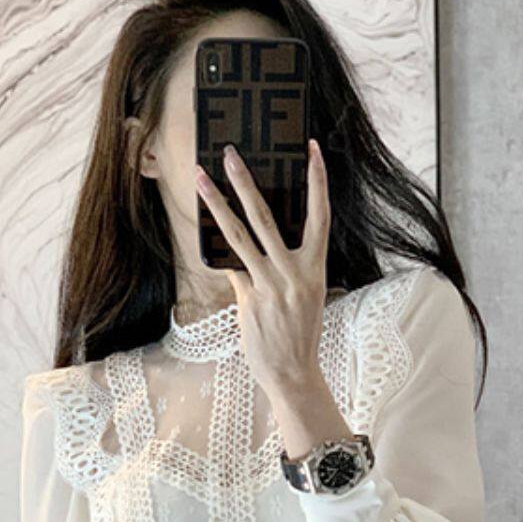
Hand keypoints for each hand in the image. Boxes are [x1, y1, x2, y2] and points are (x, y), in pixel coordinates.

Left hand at [193, 137, 333, 402]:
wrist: (293, 373)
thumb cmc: (300, 333)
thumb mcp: (306, 295)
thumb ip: (286, 268)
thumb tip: (256, 246)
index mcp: (316, 267)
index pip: (320, 214)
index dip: (317, 180)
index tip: (311, 148)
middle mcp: (294, 272)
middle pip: (267, 216)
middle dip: (247, 182)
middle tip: (232, 153)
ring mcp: (270, 284)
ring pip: (239, 235)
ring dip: (218, 204)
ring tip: (201, 177)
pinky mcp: (249, 298)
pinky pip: (229, 265)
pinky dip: (216, 248)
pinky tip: (201, 227)